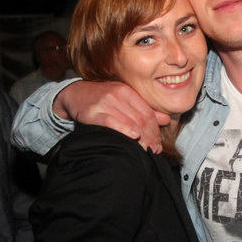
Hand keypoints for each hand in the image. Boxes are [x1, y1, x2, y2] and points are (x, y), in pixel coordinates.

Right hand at [52, 80, 169, 152]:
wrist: (75, 93)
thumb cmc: (102, 98)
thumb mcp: (123, 99)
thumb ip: (144, 109)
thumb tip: (166, 119)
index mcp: (128, 92)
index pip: (148, 113)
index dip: (156, 130)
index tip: (159, 143)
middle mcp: (118, 95)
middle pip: (141, 119)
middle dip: (151, 136)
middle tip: (155, 150)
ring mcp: (105, 103)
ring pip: (129, 122)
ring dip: (141, 138)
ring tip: (147, 149)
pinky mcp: (93, 112)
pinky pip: (111, 121)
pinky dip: (124, 129)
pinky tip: (133, 136)